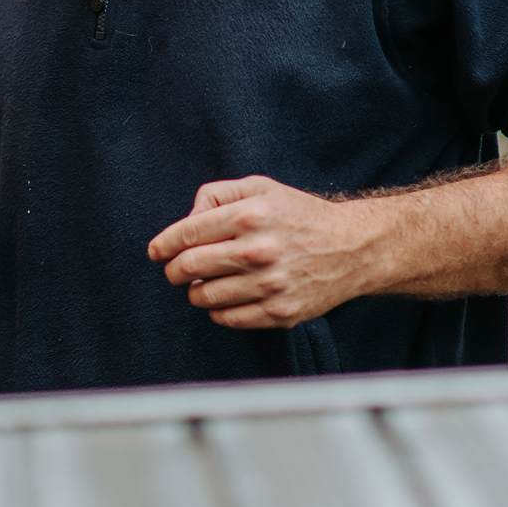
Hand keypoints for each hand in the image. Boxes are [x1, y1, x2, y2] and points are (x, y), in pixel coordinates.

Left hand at [147, 176, 375, 328]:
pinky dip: (217, 311)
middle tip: (173, 271)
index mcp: (249, 215)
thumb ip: (216, 194)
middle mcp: (258, 250)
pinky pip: (229, 319)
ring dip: (194, 292)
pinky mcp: (280, 312)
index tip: (156, 252)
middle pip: (190, 267)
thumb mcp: (259, 187)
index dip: (164, 245)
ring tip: (200, 284)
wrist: (352, 248)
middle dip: (173, 270)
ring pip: (205, 297)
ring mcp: (270, 285)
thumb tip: (187, 219)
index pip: (187, 234)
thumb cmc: (298, 214)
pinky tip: (223, 299)